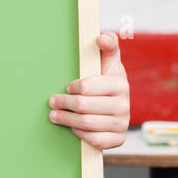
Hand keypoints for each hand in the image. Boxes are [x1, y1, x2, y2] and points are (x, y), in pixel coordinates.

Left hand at [48, 30, 129, 149]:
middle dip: (64, 103)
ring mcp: (122, 123)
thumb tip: (101, 37)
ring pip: (86, 123)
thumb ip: (108, 46)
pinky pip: (95, 140)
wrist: (116, 108)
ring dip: (66, 119)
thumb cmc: (106, 81)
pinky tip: (72, 128)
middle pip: (84, 106)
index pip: (88, 87)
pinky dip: (80, 134)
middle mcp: (124, 104)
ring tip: (54, 115)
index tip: (67, 86)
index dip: (73, 87)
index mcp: (120, 83)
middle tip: (52, 102)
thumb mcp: (108, 62)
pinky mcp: (118, 139)